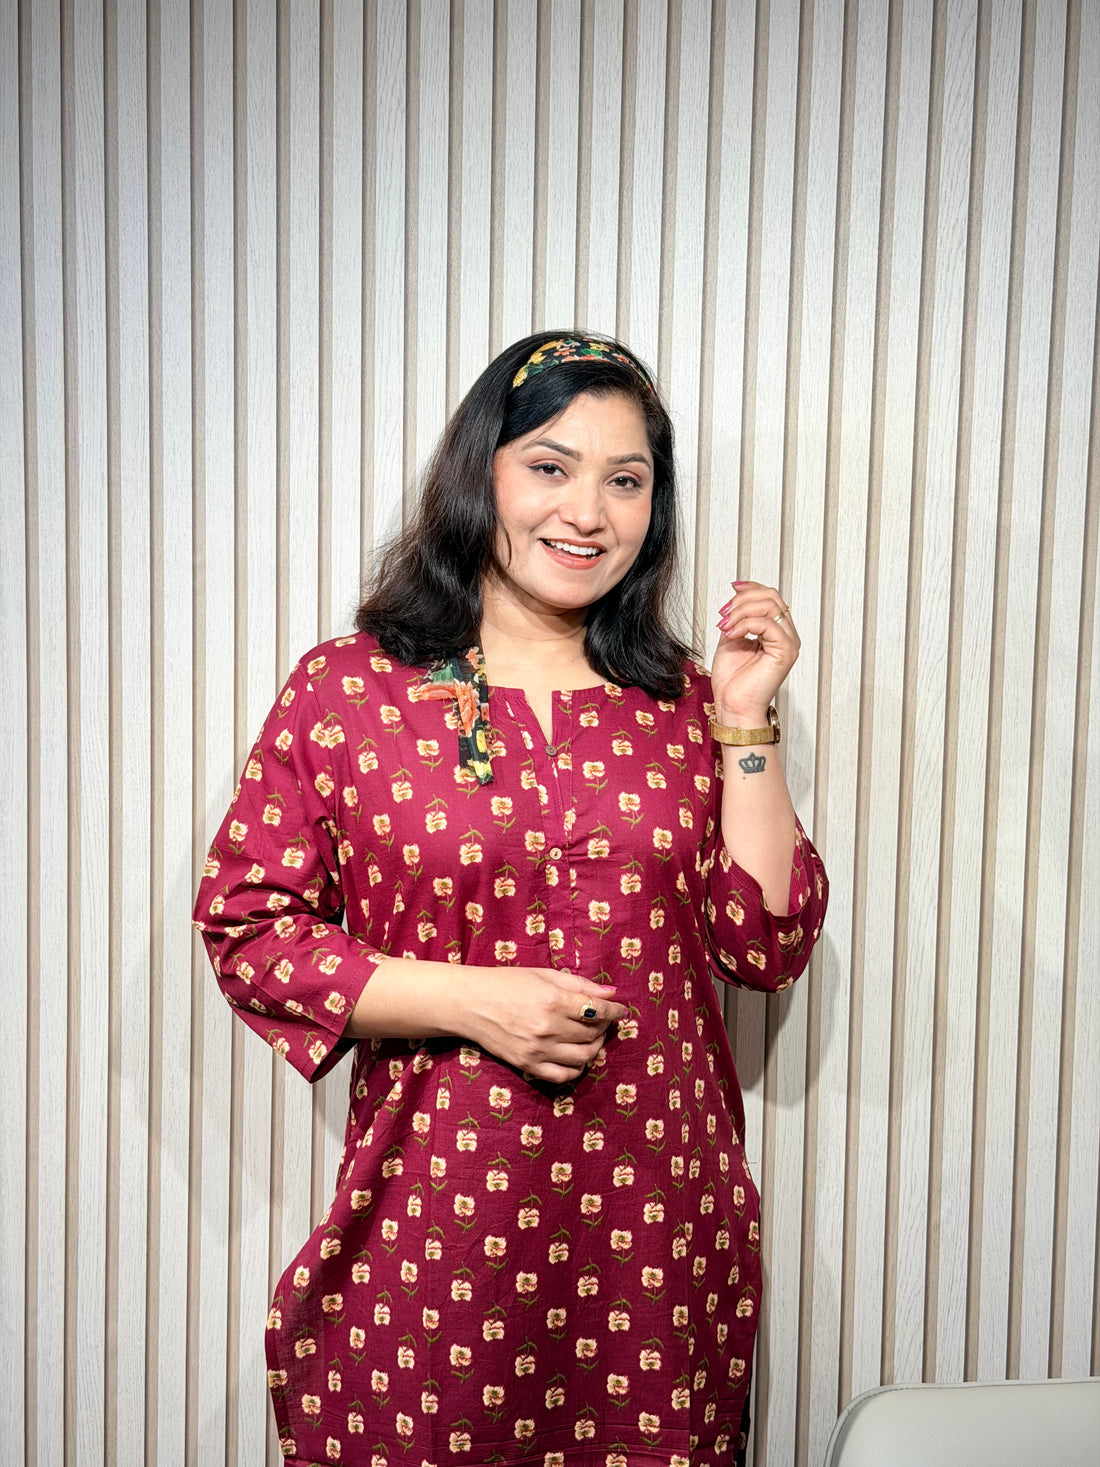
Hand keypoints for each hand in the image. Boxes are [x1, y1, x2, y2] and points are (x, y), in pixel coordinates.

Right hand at [463, 966, 624, 1084]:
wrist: (470, 1003)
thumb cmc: (507, 983)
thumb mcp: (544, 974)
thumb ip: (579, 985)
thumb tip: (611, 994)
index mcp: (553, 1000)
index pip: (598, 1011)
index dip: (615, 1011)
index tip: (620, 1010)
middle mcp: (548, 1028)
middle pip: (592, 1034)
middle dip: (603, 1027)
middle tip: (601, 1020)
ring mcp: (538, 1050)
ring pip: (584, 1057)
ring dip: (595, 1048)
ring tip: (591, 1038)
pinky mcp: (528, 1065)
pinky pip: (564, 1076)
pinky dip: (577, 1068)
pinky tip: (575, 1056)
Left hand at [711, 579, 799, 722]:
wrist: (732, 705)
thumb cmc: (732, 680)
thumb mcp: (731, 639)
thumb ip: (738, 619)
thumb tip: (736, 599)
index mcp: (776, 631)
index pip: (771, 597)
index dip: (751, 588)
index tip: (732, 588)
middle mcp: (787, 635)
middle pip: (772, 596)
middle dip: (743, 600)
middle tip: (724, 614)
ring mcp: (789, 643)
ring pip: (770, 606)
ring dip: (741, 612)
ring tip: (725, 626)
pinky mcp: (785, 652)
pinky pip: (767, 624)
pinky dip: (745, 624)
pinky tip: (731, 634)